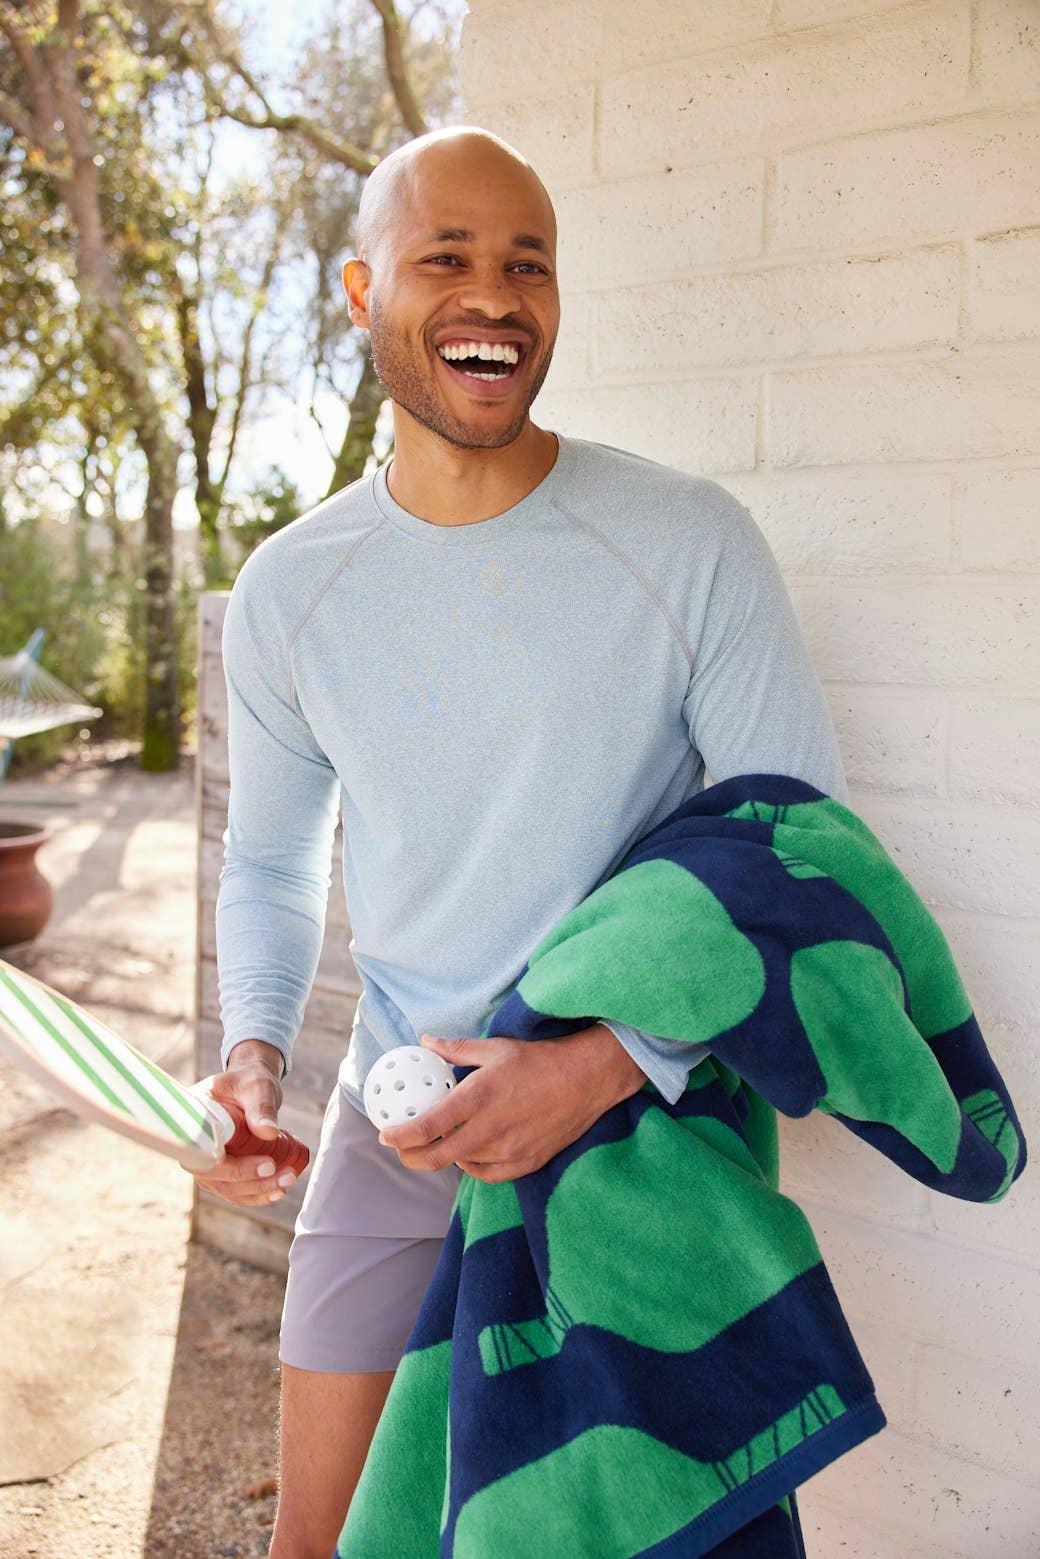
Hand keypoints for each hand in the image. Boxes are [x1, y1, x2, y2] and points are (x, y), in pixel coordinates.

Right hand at [188, 1039, 296, 1206]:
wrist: (249, 1086)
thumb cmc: (248, 1081)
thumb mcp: (256, 1086)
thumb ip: (261, 1105)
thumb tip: (269, 1132)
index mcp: (192, 1123)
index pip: (206, 1156)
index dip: (234, 1168)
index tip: (268, 1165)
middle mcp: (193, 1148)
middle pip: (218, 1179)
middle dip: (255, 1182)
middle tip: (287, 1175)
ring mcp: (206, 1163)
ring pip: (228, 1189)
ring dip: (259, 1191)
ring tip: (288, 1180)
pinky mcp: (221, 1171)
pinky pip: (235, 1191)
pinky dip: (256, 1194)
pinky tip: (278, 1191)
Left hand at [378, 1026, 646, 1182]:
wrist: (587, 1079)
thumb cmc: (540, 1060)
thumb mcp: (496, 1047)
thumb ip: (456, 1049)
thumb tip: (427, 1041)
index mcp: (478, 1096)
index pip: (427, 1127)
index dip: (400, 1136)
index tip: (386, 1134)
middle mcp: (490, 1128)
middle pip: (436, 1158)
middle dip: (411, 1157)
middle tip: (402, 1148)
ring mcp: (509, 1150)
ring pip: (461, 1163)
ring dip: (444, 1156)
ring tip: (439, 1142)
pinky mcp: (526, 1163)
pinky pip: (487, 1173)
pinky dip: (472, 1164)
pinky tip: (470, 1152)